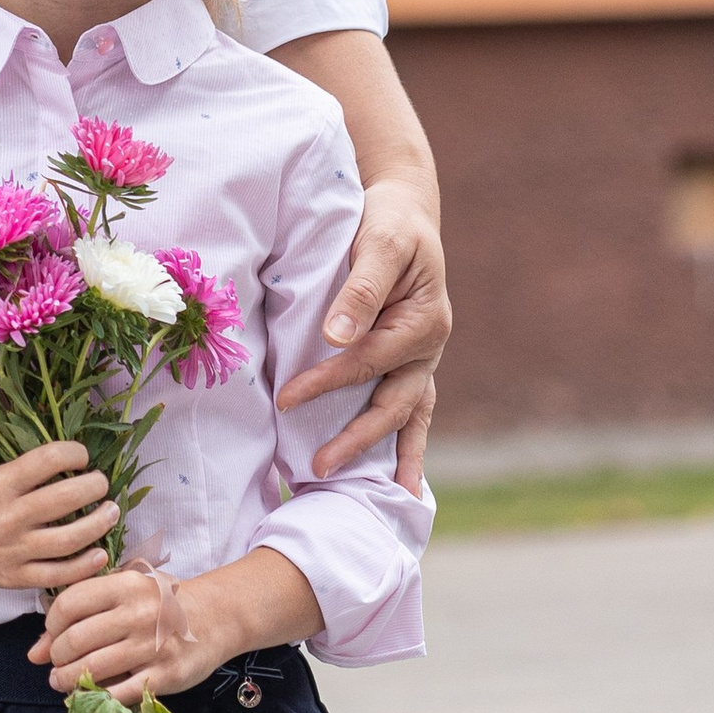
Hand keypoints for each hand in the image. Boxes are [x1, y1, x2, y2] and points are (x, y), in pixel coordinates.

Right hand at [0, 441, 115, 595]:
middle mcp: (6, 517)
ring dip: (100, 523)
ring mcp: (11, 551)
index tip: (82, 456)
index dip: (75, 453)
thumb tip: (69, 463)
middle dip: (95, 486)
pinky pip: (58, 574)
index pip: (49, 460)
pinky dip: (85, 564)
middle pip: (67, 499)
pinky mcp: (14, 578)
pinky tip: (99, 552)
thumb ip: (21, 471)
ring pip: (71, 539)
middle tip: (102, 483)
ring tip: (111, 512)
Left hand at [32, 562, 234, 699]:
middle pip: (75, 640)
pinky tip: (91, 694)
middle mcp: (139, 614)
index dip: (51, 624)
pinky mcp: (166, 676)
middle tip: (57, 664)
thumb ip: (79, 613)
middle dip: (57, 657)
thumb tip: (34, 653)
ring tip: (63, 681)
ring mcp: (153, 646)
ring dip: (67, 681)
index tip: (54, 636)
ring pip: (92, 669)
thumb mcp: (123, 593)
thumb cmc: (159, 603)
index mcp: (126, 586)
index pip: (69, 604)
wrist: (215, 618)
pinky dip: (98, 698)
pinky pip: (120, 694)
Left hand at [274, 179, 449, 490]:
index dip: (327, 382)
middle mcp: (428, 349)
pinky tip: (399, 482)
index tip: (285, 399)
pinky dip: (405, 445)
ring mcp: (421, 361)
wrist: (404, 212)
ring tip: (381, 500)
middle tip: (318, 465)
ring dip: (390, 456)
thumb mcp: (378, 243)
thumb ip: (361, 290)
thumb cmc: (388, 224)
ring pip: (408, 416)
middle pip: (393, 404)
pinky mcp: (408, 364)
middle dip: (357, 438)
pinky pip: (409, 411)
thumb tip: (336, 337)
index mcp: (424, 321)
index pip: (368, 361)